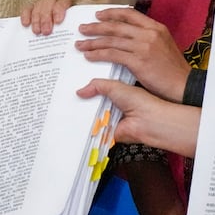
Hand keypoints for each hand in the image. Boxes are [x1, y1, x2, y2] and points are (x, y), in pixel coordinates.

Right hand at [21, 0, 71, 35]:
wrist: (55, 35)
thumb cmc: (65, 31)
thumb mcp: (68, 30)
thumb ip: (69, 30)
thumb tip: (72, 37)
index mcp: (65, 4)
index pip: (62, 2)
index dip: (59, 10)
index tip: (57, 21)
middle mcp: (53, 2)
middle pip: (49, 4)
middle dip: (46, 18)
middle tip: (46, 32)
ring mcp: (41, 5)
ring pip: (38, 6)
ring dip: (37, 20)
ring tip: (37, 32)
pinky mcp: (31, 9)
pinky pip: (27, 9)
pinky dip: (26, 16)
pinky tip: (26, 24)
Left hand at [76, 6, 190, 100]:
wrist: (183, 85)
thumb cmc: (173, 69)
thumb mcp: (164, 45)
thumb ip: (147, 38)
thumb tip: (127, 37)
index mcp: (156, 27)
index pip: (129, 14)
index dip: (111, 13)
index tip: (98, 15)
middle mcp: (149, 34)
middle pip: (116, 26)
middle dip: (96, 27)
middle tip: (82, 28)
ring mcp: (143, 47)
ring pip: (111, 40)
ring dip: (92, 42)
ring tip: (80, 44)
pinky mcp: (138, 61)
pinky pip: (112, 55)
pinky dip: (98, 54)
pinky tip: (89, 56)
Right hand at [77, 79, 199, 156]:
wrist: (148, 121)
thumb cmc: (139, 102)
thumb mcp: (115, 86)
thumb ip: (97, 85)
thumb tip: (80, 91)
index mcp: (117, 92)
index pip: (98, 88)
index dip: (87, 87)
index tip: (73, 83)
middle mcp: (113, 105)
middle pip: (93, 103)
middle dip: (83, 101)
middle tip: (67, 96)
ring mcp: (110, 119)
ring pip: (92, 116)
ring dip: (84, 114)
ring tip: (69, 107)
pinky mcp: (107, 132)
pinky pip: (94, 130)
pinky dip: (86, 127)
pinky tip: (75, 122)